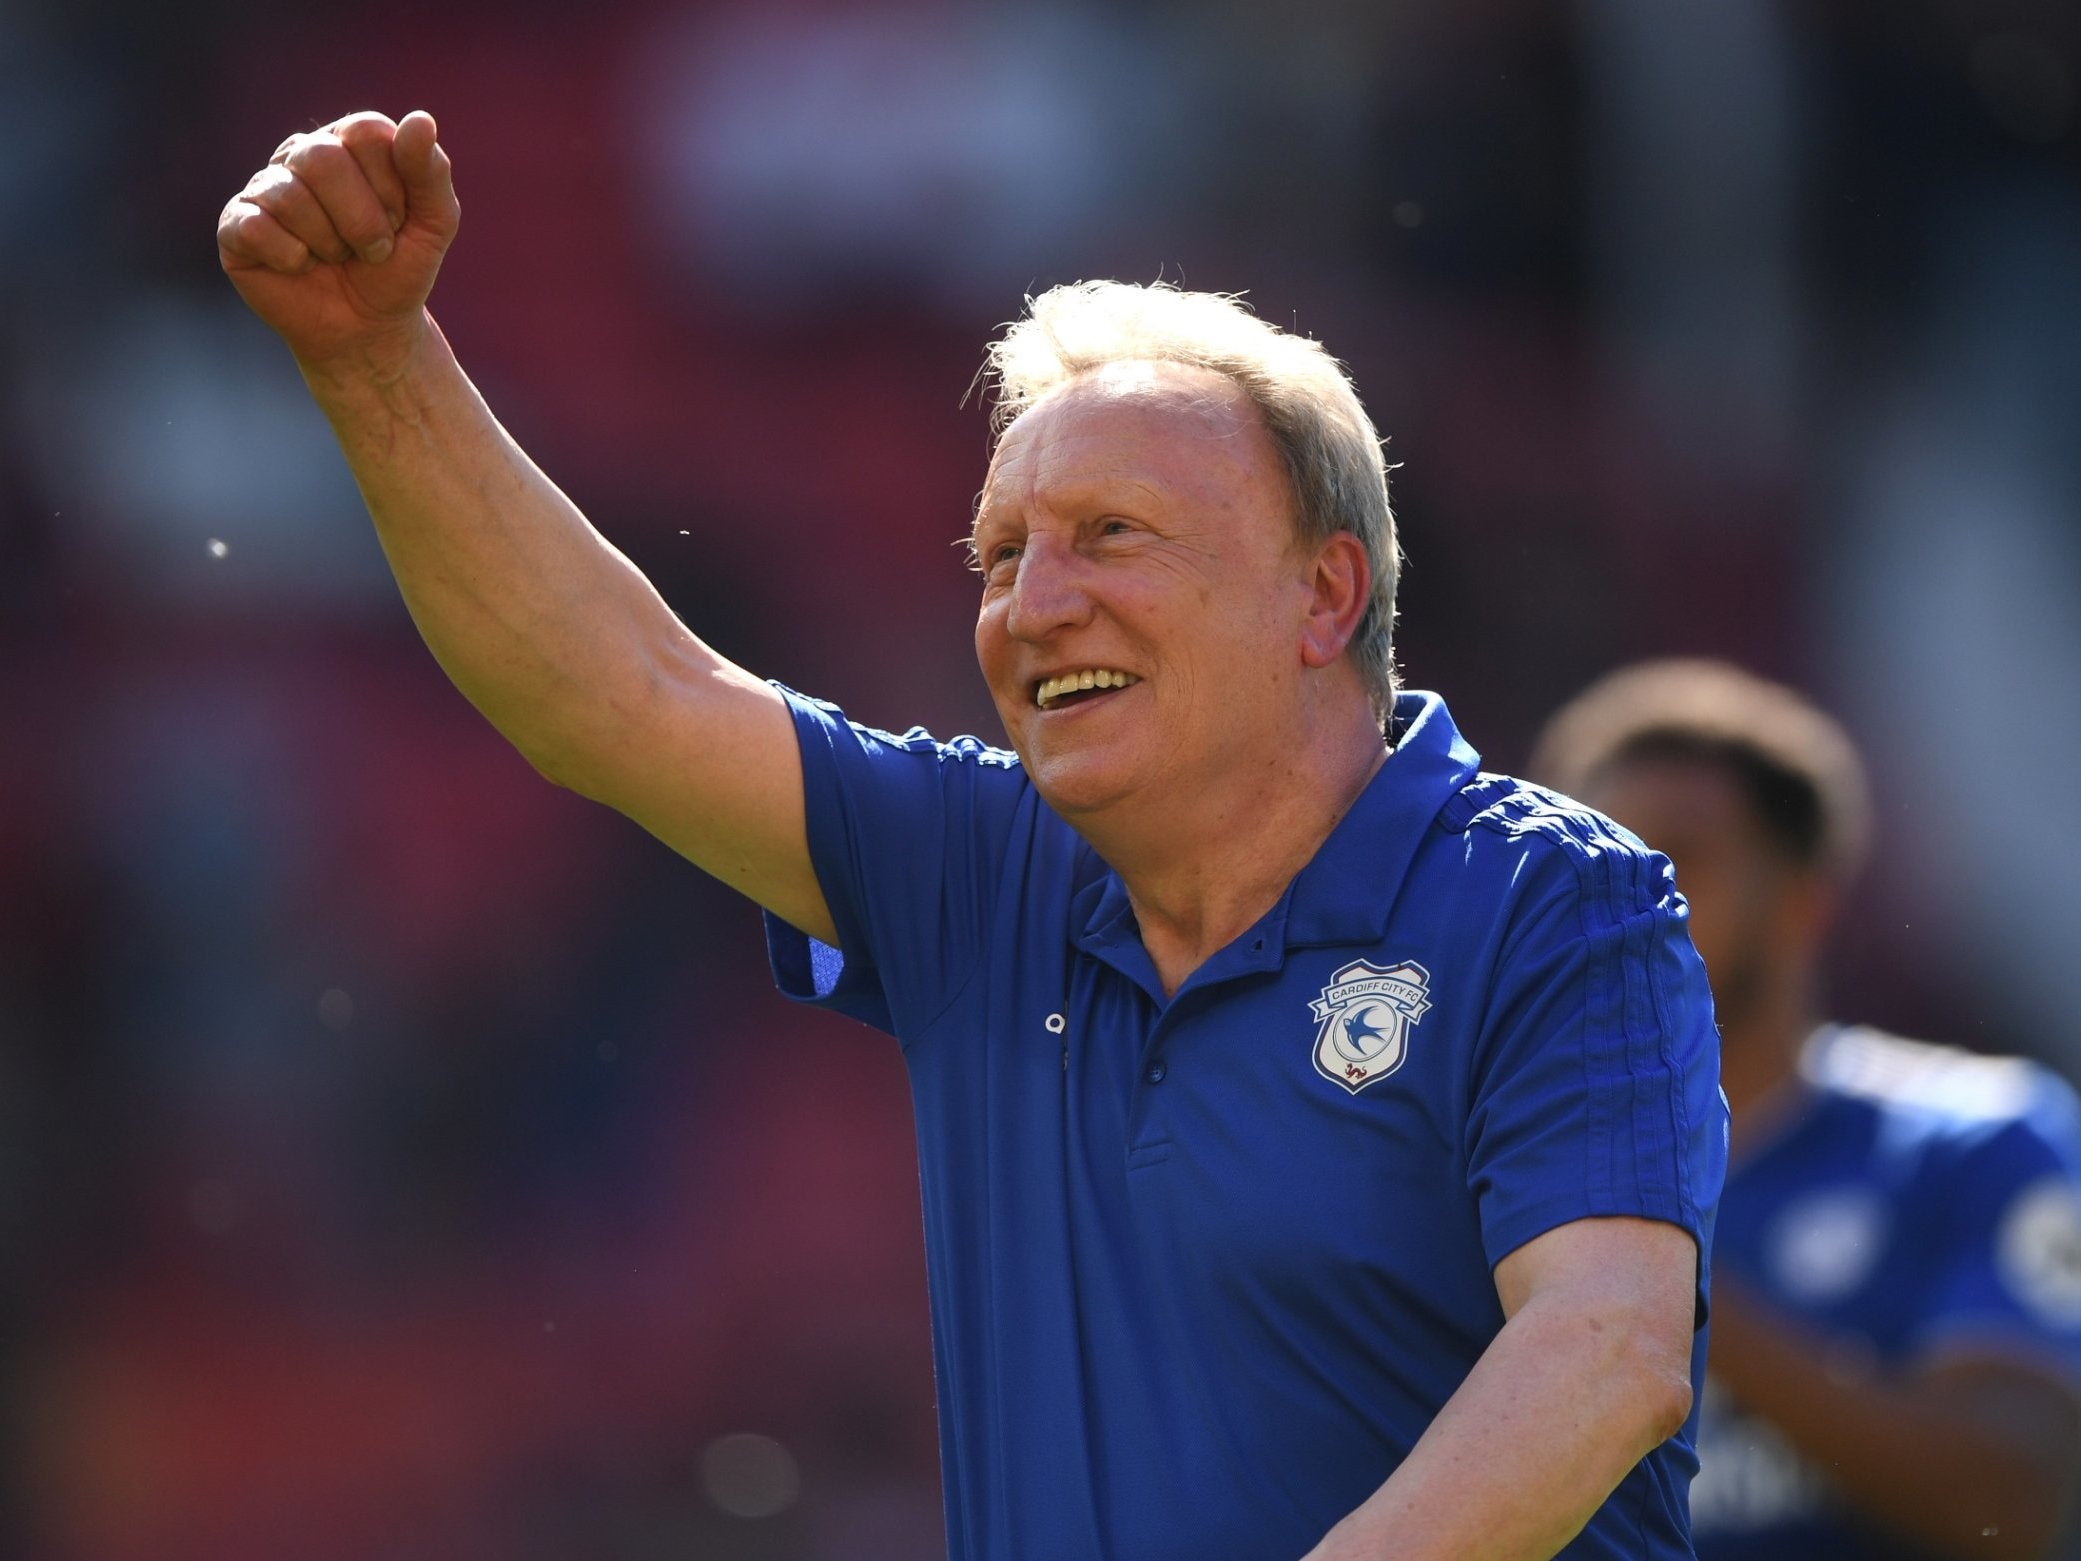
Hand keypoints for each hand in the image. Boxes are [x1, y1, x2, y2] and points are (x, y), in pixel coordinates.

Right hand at [216, 110, 458, 374]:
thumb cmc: (398, 270)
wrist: (368, 329)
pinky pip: (257, 228)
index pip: (365, 133)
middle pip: (320, 158)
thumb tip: (420, 119)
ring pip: (290, 197)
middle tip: (372, 250)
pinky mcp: (235, 225)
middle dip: (361, 221)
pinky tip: (300, 267)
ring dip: (329, 244)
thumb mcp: (434, 224)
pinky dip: (292, 259)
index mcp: (349, 141)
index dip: (390, 188)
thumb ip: (431, 172)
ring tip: (336, 258)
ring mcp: (264, 187)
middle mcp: (302, 154)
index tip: (398, 222)